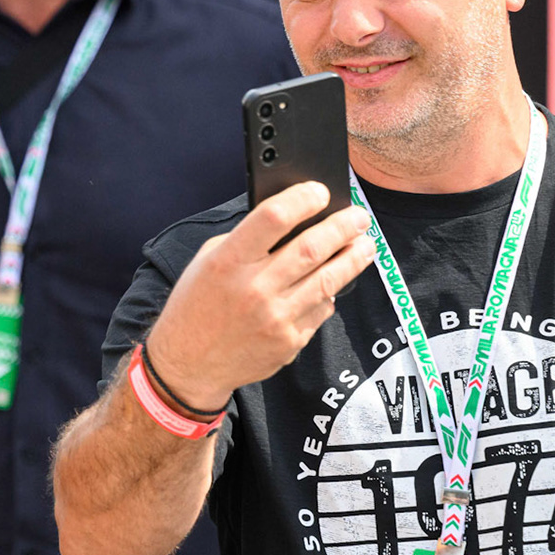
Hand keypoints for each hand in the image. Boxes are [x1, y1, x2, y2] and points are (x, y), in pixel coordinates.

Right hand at [145, 182, 374, 408]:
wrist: (189, 363)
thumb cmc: (196, 305)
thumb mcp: (207, 261)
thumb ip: (245, 241)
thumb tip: (292, 220)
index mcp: (227, 262)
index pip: (273, 218)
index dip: (302, 199)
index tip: (320, 191)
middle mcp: (254, 289)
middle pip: (312, 248)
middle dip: (343, 227)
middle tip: (358, 217)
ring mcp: (275, 319)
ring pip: (329, 280)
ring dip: (353, 258)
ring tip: (365, 244)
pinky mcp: (290, 342)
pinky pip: (321, 309)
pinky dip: (328, 293)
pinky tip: (329, 283)